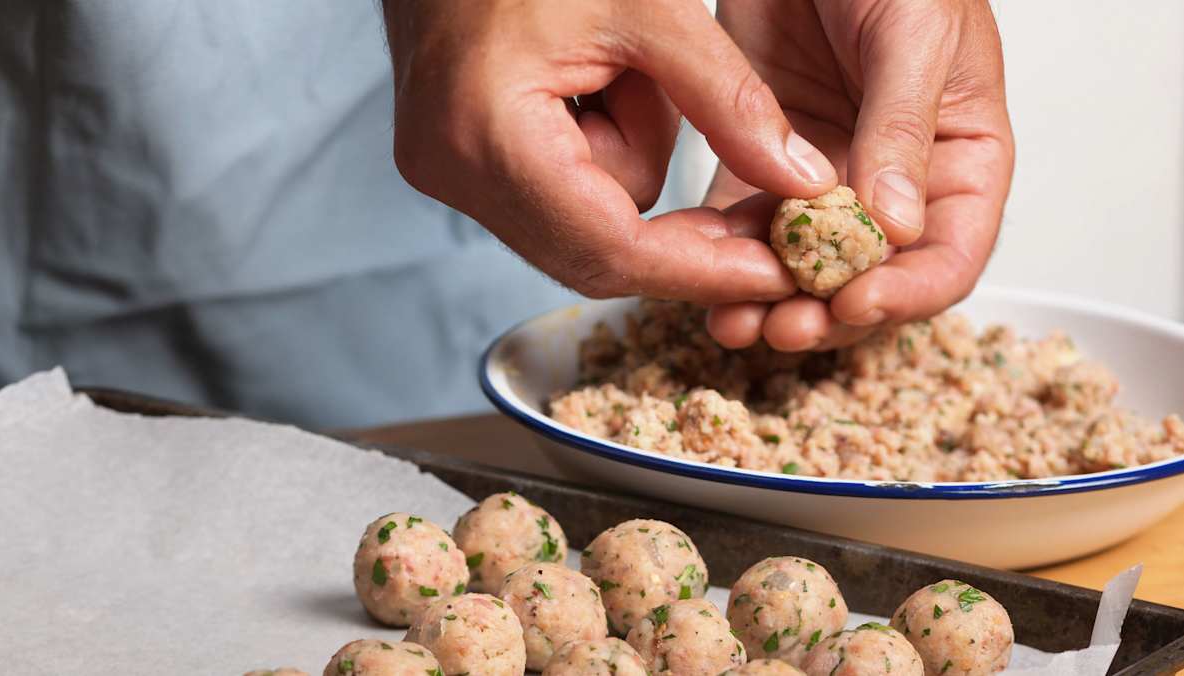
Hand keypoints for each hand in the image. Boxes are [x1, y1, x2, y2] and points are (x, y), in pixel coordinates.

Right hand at [383, 0, 838, 302]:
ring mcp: (450, 170)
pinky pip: (558, 194)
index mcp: (492, 136)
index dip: (701, 270)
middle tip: (757, 211)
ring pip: (585, 224)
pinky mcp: (461, 161)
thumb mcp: (651, 9)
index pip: (611, 247)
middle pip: (595, 253)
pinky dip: (601, 151)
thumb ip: (729, 102)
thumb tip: (800, 181)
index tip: (776, 275)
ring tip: (627, 71)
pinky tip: (601, 84)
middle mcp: (455, 172)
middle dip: (676, 227)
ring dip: (631, 160)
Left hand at [704, 0, 1014, 350]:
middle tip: (782, 328)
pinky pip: (746, 223)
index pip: (949, 255)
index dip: (907, 293)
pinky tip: (699, 275)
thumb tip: (896, 227)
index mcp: (959, 159)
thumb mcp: (914, 35)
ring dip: (770, 299)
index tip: (854, 302)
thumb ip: (903, 129)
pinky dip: (726, 254)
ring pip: (803, 264)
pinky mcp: (764, 162)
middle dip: (827, 311)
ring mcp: (827, 176)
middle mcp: (894, 182)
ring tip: (732, 323)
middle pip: (872, 278)